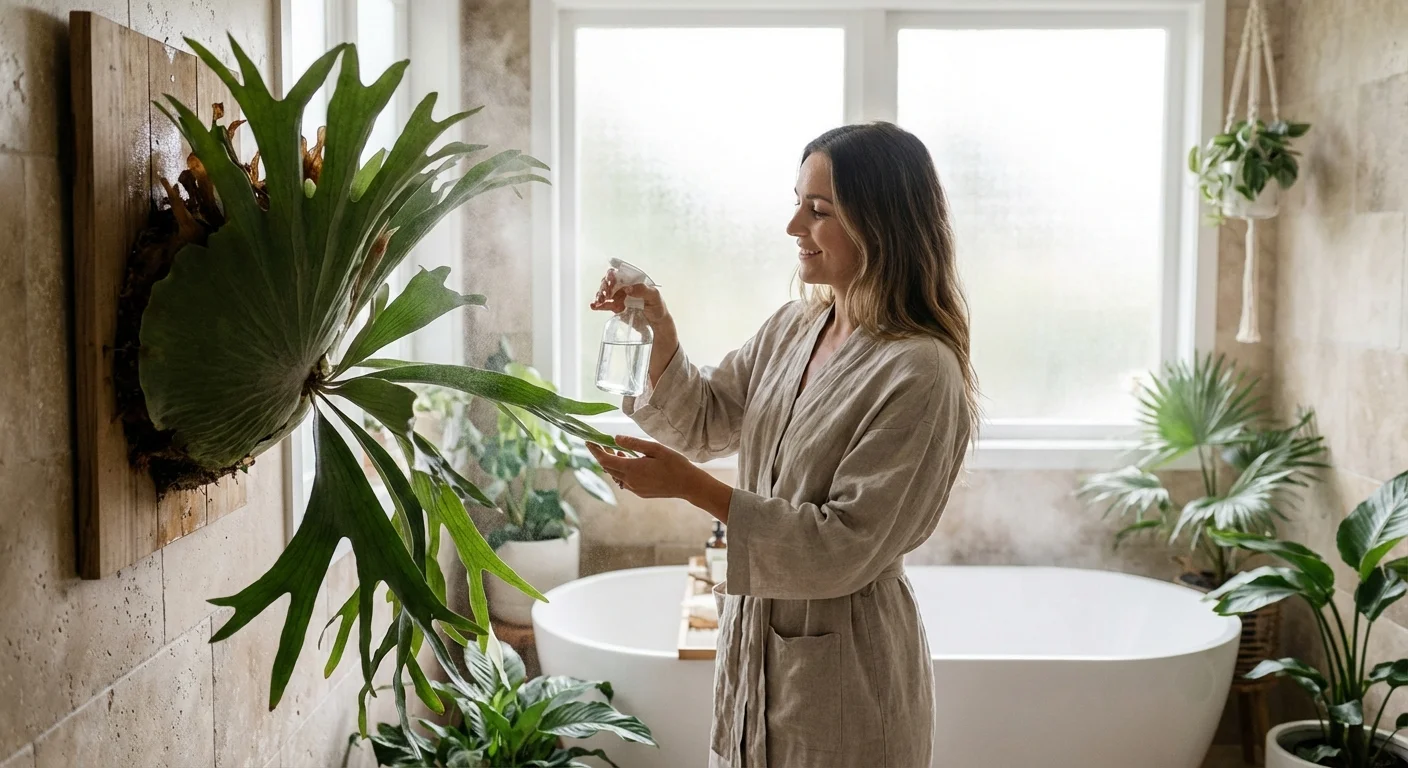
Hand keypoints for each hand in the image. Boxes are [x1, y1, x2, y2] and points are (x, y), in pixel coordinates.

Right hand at [588, 268, 670, 324]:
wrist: (656, 323)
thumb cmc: (658, 307)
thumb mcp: (654, 296)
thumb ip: (642, 290)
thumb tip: (628, 288)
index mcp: (634, 280)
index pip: (621, 272)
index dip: (614, 273)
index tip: (611, 277)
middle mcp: (625, 286)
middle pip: (610, 281)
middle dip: (605, 286)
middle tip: (605, 294)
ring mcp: (619, 296)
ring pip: (605, 292)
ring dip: (600, 295)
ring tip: (598, 301)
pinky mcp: (616, 307)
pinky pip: (606, 304)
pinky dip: (598, 305)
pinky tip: (594, 306)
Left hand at [588, 436, 733, 520]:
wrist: (688, 485)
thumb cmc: (675, 464)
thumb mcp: (655, 449)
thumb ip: (634, 443)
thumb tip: (615, 438)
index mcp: (632, 468)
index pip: (605, 460)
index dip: (595, 450)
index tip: (589, 441)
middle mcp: (630, 481)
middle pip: (608, 468)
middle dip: (602, 455)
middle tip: (601, 443)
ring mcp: (635, 489)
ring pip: (616, 475)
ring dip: (613, 463)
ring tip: (617, 450)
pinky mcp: (641, 493)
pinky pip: (625, 481)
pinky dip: (622, 471)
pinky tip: (630, 462)